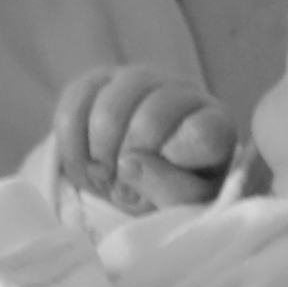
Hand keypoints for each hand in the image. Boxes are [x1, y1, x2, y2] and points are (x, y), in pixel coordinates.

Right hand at [55, 65, 244, 213]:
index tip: (165, 181)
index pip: (202, 133)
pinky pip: (73, 109)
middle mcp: (180, 92)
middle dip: (132, 163)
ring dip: (100, 156)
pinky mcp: (96, 81)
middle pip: (150, 119)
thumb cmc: (170, 192)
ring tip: (105, 179)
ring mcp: (137, 80)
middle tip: (125, 189)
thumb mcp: (185, 206)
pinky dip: (72, 148)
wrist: (137, 180)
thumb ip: (171, 191)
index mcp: (214, 124)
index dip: (178, 160)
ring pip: (108, 110)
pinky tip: (85, 164)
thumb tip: (128, 164)